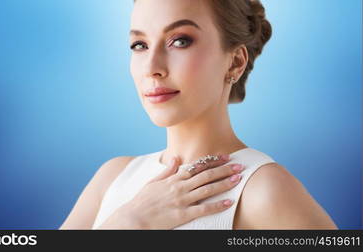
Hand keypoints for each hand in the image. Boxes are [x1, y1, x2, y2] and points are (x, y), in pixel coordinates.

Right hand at [97, 154, 244, 228]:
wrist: (134, 218)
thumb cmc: (142, 201)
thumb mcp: (153, 182)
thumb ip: (167, 171)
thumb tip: (176, 159)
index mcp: (173, 179)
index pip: (197, 166)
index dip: (213, 161)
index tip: (225, 157)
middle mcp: (179, 187)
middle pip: (206, 175)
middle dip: (224, 170)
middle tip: (239, 165)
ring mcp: (182, 200)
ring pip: (208, 189)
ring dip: (224, 183)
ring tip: (238, 179)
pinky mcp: (183, 214)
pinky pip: (203, 209)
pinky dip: (217, 205)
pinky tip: (229, 202)